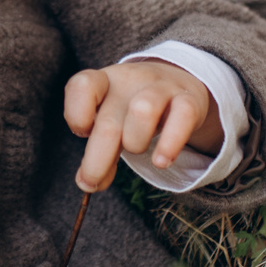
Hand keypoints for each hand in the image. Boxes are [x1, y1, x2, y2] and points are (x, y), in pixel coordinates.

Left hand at [62, 62, 223, 193]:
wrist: (179, 84)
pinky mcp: (189, 100)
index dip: (76, 114)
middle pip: (108, 122)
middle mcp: (130, 82)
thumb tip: (87, 184)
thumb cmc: (133, 108)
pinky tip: (161, 161)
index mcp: (104, 83)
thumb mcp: (112, 122)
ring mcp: (161, 88)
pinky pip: (183, 117)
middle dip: (96, 160)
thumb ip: (98, 151)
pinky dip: (170, 144)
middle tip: (91, 182)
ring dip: (135, 143)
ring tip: (136, 151)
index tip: (83, 133)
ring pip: (143, 111)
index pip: (82, 86)